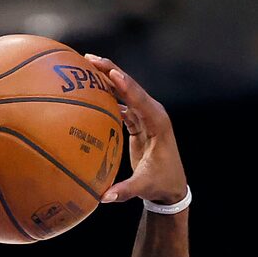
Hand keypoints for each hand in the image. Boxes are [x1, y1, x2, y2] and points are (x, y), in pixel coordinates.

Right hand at [86, 55, 186, 205]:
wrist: (171, 187)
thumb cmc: (160, 185)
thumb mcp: (144, 187)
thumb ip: (124, 191)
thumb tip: (103, 198)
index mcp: (158, 124)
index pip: (140, 100)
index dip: (125, 86)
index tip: (110, 72)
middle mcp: (152, 114)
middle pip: (130, 87)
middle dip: (110, 71)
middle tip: (89, 58)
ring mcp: (145, 116)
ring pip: (125, 91)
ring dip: (107, 77)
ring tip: (86, 64)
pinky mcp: (138, 121)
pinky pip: (122, 102)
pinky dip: (107, 93)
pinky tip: (90, 85)